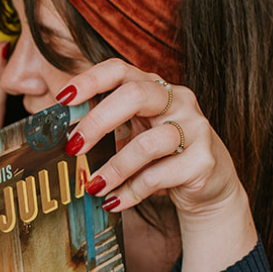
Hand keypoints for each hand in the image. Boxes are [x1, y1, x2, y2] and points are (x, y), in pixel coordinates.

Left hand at [59, 60, 257, 271]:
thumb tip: (62, 140)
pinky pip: (158, 176)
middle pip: (135, 95)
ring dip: (113, 169)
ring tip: (93, 186)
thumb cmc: (163, 158)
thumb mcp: (134, 136)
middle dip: (97, 122)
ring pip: (147, 143)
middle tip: (73, 147)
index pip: (120, 70)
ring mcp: (195, 128)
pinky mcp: (203, 161)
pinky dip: (131, 192)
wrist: (210, 188)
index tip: (62, 99)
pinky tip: (115, 202)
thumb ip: (107, 132)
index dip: (89, 80)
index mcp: (156, 88)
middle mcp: (178, 101)